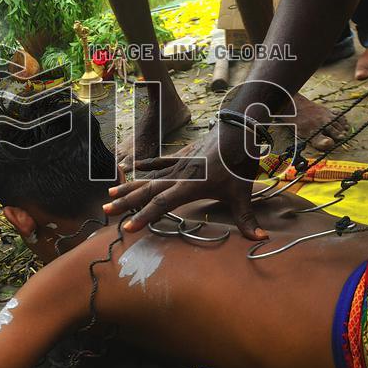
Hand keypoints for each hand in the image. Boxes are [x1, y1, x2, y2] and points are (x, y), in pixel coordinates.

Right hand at [104, 123, 268, 240]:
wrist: (238, 129)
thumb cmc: (240, 160)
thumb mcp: (244, 192)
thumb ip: (248, 218)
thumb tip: (260, 238)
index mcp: (190, 185)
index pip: (162, 203)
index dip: (145, 215)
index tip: (128, 226)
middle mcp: (179, 175)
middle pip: (147, 190)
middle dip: (127, 201)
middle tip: (107, 210)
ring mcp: (179, 164)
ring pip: (149, 177)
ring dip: (130, 186)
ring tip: (111, 193)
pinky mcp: (183, 156)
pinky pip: (159, 163)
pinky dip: (146, 166)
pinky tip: (132, 167)